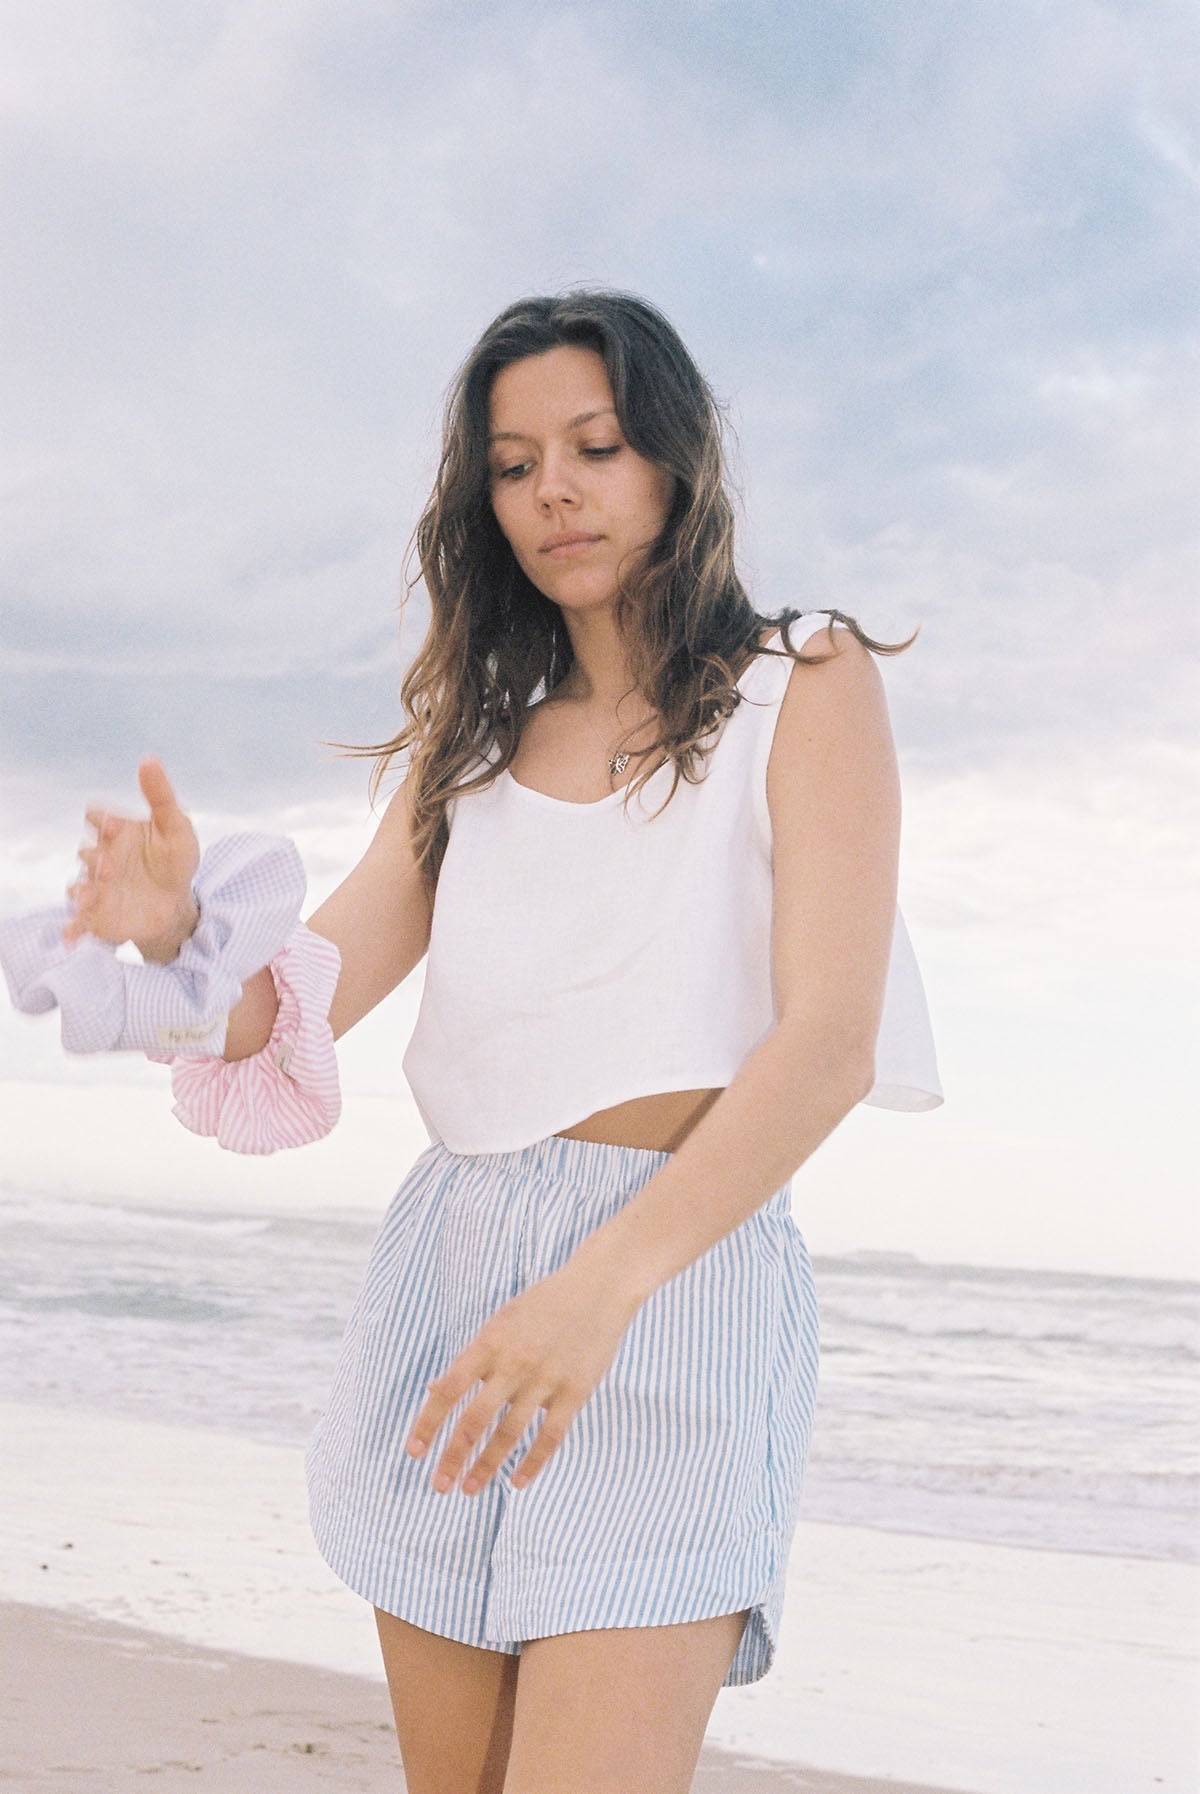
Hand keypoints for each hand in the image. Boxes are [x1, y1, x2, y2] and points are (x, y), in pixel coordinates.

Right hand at [65, 758, 200, 960]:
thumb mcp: (177, 827)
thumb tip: (149, 758)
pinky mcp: (96, 915)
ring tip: (90, 898)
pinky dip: (70, 929)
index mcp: (116, 831)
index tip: (118, 825)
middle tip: (113, 866)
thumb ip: (161, 795)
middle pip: (87, 852)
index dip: (103, 820)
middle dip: (97, 858)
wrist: (176, 904)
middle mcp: (100, 856)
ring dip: (82, 892)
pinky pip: (76, 922)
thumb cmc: (174, 862)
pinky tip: (70, 938)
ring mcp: (95, 886)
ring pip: (79, 887)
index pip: (97, 817)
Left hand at [405, 1248, 642, 1496]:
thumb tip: (433, 1391)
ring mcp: (546, 1378)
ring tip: (469, 1489)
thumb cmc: (543, 1304)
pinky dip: (533, 1462)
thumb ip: (471, 1358)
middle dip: (453, 1456)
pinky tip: (518, 1482)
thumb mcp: (501, 1321)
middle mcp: (514, 1362)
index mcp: (490, 1342)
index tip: (414, 1452)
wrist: (599, 1287)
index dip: (428, 1422)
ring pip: (509, 1433)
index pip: (449, 1389)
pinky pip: (550, 1435)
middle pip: (475, 1419)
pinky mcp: (576, 1391)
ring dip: (486, 1466)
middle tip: (438, 1486)